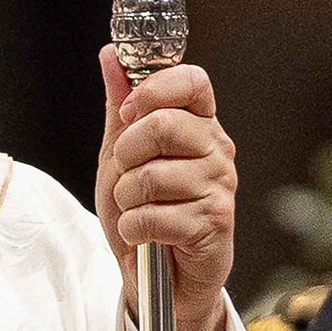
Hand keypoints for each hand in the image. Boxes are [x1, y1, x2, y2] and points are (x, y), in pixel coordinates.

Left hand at [95, 46, 236, 330]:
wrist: (154, 275)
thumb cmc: (142, 209)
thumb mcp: (119, 154)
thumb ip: (119, 107)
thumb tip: (111, 55)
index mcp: (198, 126)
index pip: (193, 80)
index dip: (153, 89)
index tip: (129, 112)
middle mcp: (217, 152)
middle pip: (165, 124)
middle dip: (127, 151)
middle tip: (127, 172)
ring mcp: (220, 189)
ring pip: (153, 175)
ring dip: (127, 197)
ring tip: (138, 208)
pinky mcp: (216, 226)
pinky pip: (154, 215)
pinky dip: (133, 227)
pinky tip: (144, 234)